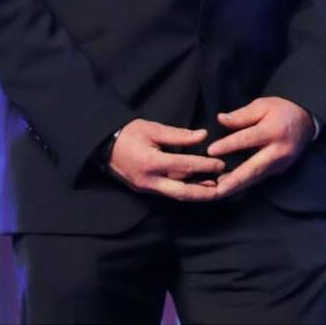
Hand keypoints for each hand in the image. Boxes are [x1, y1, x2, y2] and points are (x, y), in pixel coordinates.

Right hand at [106, 119, 225, 199]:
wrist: (102, 145)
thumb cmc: (128, 134)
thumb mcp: (153, 129)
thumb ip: (179, 135)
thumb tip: (202, 135)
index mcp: (151, 162)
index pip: (184, 166)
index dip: (204, 166)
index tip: (221, 164)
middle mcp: (149, 180)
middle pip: (181, 192)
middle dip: (203, 193)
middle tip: (223, 190)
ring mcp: (146, 187)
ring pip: (176, 195)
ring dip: (196, 194)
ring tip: (215, 189)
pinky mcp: (145, 189)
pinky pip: (168, 192)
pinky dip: (184, 191)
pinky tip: (197, 187)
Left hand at [206, 96, 316, 198]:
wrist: (307, 122)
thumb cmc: (283, 111)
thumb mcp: (263, 105)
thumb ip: (242, 115)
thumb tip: (221, 120)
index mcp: (274, 130)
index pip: (248, 139)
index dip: (229, 145)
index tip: (211, 151)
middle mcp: (279, 151)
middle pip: (253, 168)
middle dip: (233, 180)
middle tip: (216, 189)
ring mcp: (280, 164)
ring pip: (255, 178)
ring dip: (236, 187)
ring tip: (217, 192)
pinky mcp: (279, 170)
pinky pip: (259, 178)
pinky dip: (243, 184)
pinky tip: (228, 187)